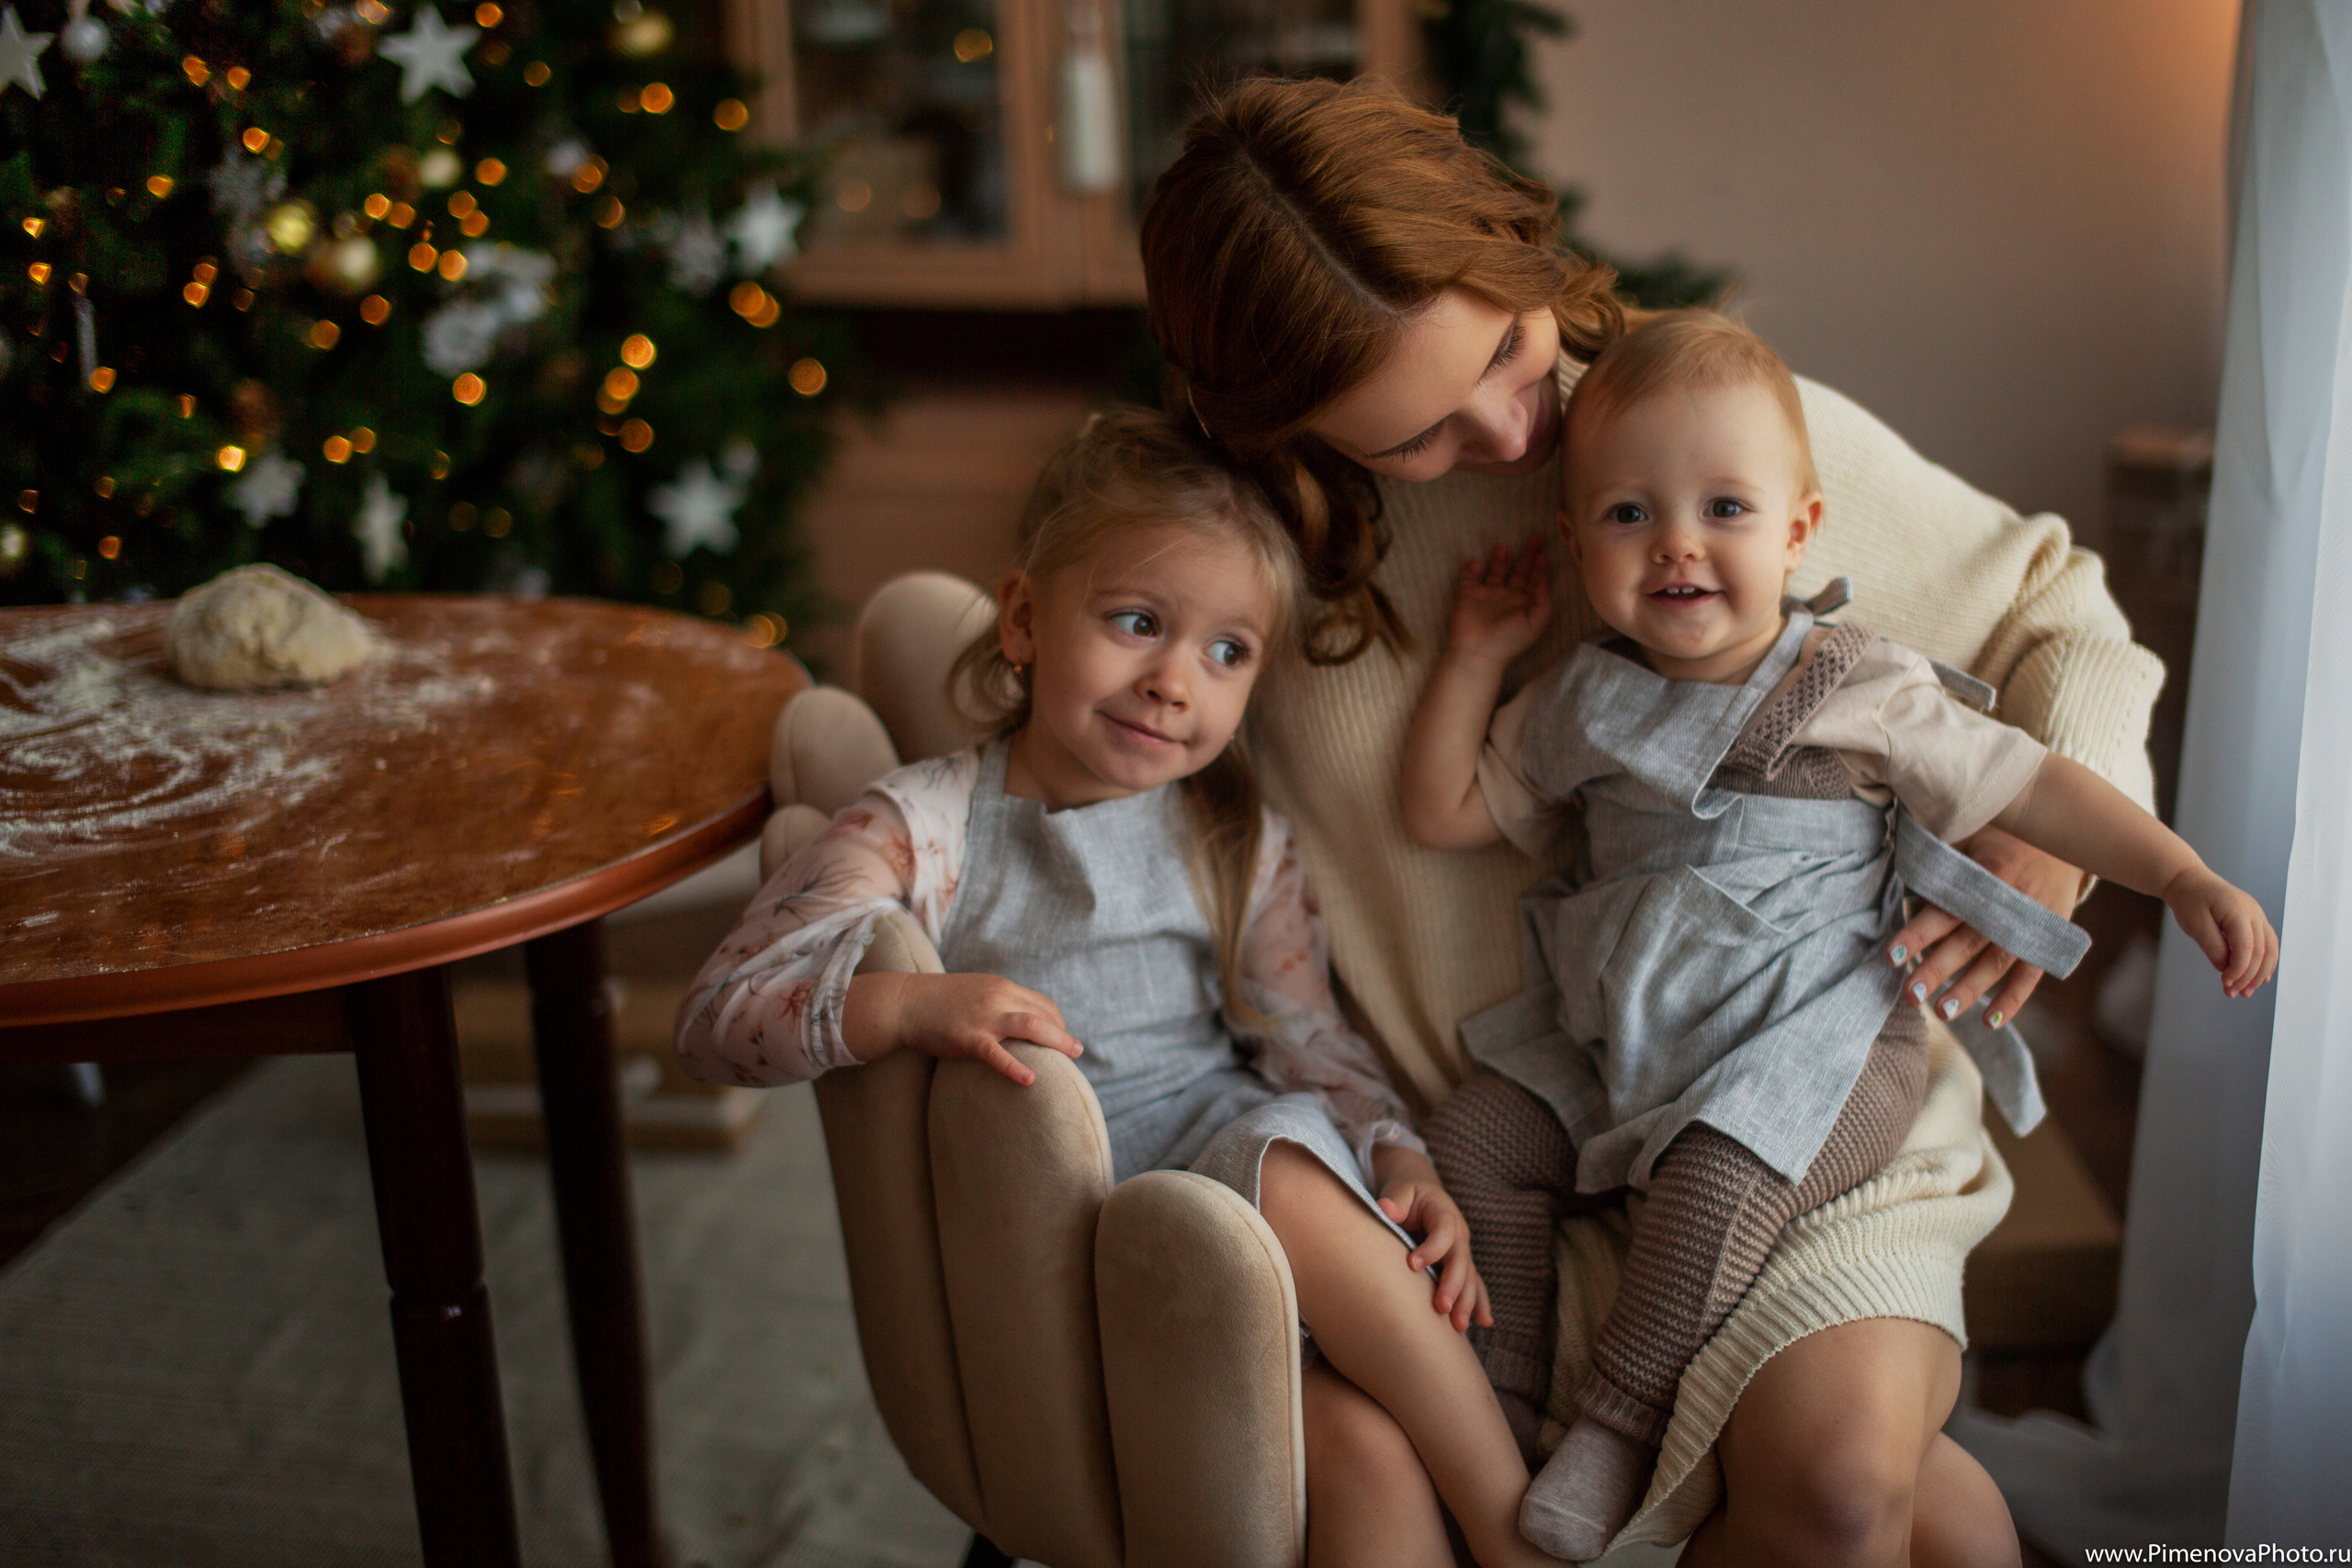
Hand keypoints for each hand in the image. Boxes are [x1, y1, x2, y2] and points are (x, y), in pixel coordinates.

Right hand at [844, 971, 1081, 1084]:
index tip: (1061, 1037)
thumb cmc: (937, 1001)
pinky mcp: (968, 1038)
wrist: (904, 1002)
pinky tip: (1030, 1080)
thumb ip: (997, 1002)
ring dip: (1057, 1041)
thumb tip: (1017, 1020)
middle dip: (1063, 1032)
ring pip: (1032, 1027)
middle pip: (1043, 1014)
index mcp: (1001, 987)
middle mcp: (998, 997)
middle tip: (1075, 1050)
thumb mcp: (975, 992)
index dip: (1056, 1021)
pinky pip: (997, 1054)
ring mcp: (984, 1017)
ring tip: (1072, 1055)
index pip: (1041, 1003)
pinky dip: (1015, 1067)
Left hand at [1374, 1147, 1492, 1332]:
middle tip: (1441, 1307)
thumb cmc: (1407, 1195)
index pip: (1443, 1231)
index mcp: (1444, 1213)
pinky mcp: (1461, 1265)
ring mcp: (1462, 1251)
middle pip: (1460, 1260)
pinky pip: (1474, 1284)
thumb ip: (1395, 1200)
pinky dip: (1480, 1303)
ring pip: (1470, 1277)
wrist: (1421, 1196)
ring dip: (1466, 1301)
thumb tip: (1386, 1210)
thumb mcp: (1400, 1191)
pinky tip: (1485, 1322)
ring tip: (1459, 1325)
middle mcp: (1459, 1234)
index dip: (1431, 1248)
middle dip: (1452, 1285)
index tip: (1412, 1265)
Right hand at [1448, 537, 1553, 666]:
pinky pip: (1469, 578)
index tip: (1545, 553)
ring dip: (1500, 559)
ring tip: (1504, 546)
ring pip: (1495, 572)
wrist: (1478, 651)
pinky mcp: (1467, 595)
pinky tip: (1478, 564)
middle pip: (1520, 571)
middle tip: (1536, 537)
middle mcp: (1507, 597)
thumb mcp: (1535, 622)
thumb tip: (1546, 580)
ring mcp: (1487, 595)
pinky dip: (1471, 569)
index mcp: (1524, 604)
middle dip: (1528, 555)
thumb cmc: (1509, 639)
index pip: (1535, 581)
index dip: (1541, 567)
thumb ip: (1543, 600)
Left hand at [1885, 824, 2084, 1029]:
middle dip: (1938, 970)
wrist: (2067, 839)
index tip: (1891, 956)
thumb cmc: (2001, 838)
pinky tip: (1990, 1022)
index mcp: (1989, 873)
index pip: (1946, 909)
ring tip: (1942, 1012)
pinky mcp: (2049, 939)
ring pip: (1998, 963)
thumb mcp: (1971, 834)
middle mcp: (2011, 902)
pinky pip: (2031, 975)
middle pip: (1969, 942)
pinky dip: (2012, 1000)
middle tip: (1910, 995)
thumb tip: (1905, 895)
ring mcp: (2033, 924)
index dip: (1919, 933)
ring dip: (1969, 990)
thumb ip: (1941, 862)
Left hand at [2161, 866, 2278, 996]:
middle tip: (2233, 993)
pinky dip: (2265, 962)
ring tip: (2246, 991)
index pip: (2246, 947)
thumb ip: (2212, 946)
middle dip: (2249, 976)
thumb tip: (2226, 968)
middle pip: (2261, 951)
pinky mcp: (2256, 921)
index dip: (2238, 969)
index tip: (2225, 983)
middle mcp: (2254, 913)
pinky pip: (2268, 943)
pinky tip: (2258, 978)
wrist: (2190, 881)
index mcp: (2238, 910)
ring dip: (2260, 973)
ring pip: (2270, 949)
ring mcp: (2258, 915)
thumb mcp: (2195, 924)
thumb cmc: (2190, 900)